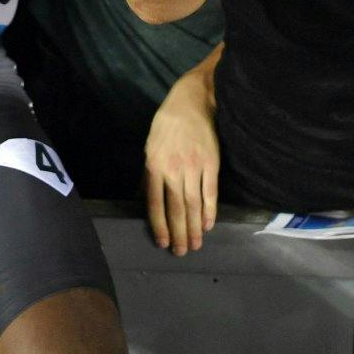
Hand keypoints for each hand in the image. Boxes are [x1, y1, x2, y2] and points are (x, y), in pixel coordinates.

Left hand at [145, 69, 219, 254]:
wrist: (191, 101)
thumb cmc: (166, 125)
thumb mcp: (149, 147)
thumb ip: (147, 175)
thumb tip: (142, 198)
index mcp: (155, 166)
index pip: (156, 203)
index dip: (159, 225)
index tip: (163, 243)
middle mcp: (173, 170)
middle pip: (176, 208)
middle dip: (179, 233)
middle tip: (182, 252)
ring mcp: (194, 167)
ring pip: (193, 204)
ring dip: (195, 227)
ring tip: (196, 244)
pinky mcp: (211, 163)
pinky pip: (210, 192)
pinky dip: (210, 210)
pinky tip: (209, 224)